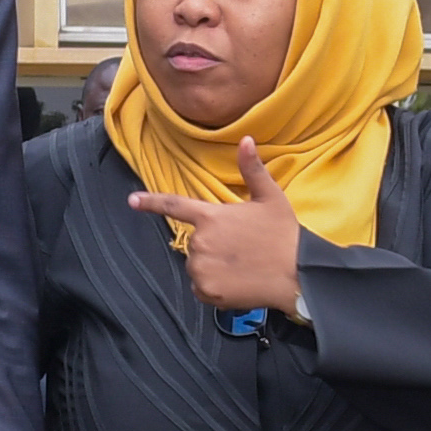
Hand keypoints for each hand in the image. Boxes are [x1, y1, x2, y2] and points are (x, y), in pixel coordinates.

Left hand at [123, 137, 308, 322]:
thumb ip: (253, 169)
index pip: (174, 206)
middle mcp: (200, 242)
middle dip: (211, 244)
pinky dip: (214, 287)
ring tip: (241, 266)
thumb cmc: (284, 234)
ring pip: (197, 266)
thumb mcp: (270, 197)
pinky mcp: (207, 291)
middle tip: (241, 247)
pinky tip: (237, 282)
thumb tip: (246, 139)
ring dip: (212, 266)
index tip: (132, 201)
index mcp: (211, 216)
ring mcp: (201, 268)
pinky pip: (201, 288)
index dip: (151, 203)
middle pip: (194, 242)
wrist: (298, 274)